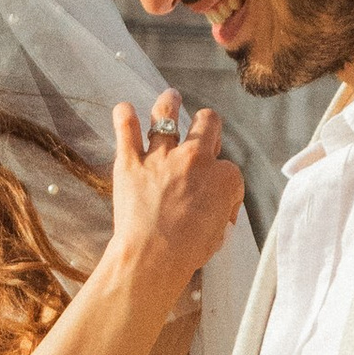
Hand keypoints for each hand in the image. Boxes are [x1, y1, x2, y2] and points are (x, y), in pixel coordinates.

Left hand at [107, 95, 244, 313]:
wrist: (153, 257)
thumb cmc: (188, 252)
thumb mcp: (220, 233)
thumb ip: (221, 212)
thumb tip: (219, 211)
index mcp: (224, 177)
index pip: (229, 169)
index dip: (223, 183)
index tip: (215, 200)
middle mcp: (195, 158)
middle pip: (208, 123)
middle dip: (208, 124)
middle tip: (202, 128)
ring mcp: (161, 156)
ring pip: (167, 115)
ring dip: (169, 103)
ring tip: (171, 97)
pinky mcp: (130, 162)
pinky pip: (127, 129)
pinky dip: (125, 117)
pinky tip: (124, 109)